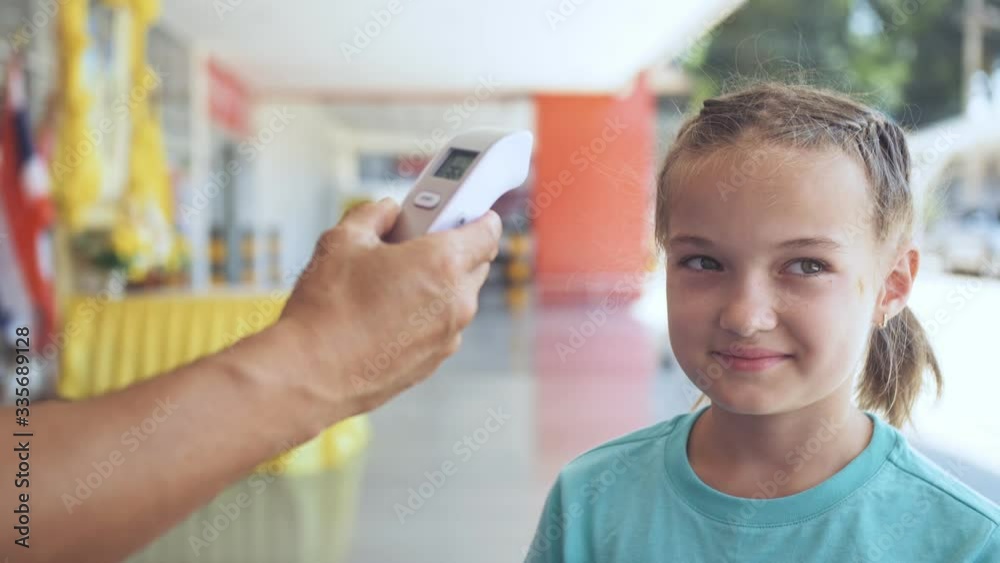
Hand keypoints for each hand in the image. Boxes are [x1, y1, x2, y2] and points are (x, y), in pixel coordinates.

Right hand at [276, 198, 501, 425]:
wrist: (310, 373)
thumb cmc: (327, 308)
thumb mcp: (343, 240)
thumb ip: (374, 215)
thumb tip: (386, 212)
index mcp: (443, 263)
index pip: (488, 231)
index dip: (476, 217)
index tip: (460, 212)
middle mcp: (456, 301)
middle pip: (476, 263)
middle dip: (452, 249)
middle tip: (414, 243)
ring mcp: (448, 336)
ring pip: (457, 298)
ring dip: (437, 285)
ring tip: (391, 282)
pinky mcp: (434, 361)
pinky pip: (440, 327)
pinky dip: (424, 317)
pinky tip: (386, 314)